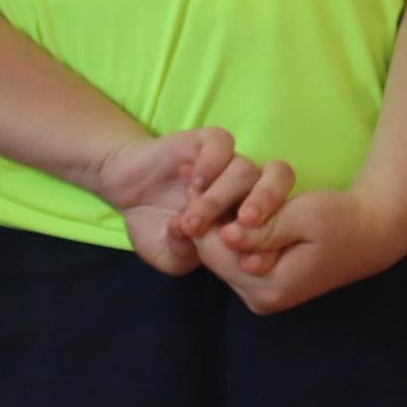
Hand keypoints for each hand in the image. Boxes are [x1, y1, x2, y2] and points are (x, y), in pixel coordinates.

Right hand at [96, 124, 284, 273]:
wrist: (127, 190)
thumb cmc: (156, 227)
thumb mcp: (168, 255)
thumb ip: (183, 254)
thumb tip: (195, 238)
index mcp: (248, 218)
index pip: (279, 219)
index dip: (272, 240)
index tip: (249, 263)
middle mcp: (244, 187)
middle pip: (280, 181)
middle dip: (267, 204)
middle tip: (243, 225)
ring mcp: (226, 163)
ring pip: (245, 170)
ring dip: (219, 199)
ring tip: (192, 222)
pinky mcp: (204, 142)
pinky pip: (222, 144)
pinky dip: (210, 165)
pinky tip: (192, 185)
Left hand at [202, 174, 406, 312]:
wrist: (373, 235)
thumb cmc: (343, 221)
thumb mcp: (305, 217)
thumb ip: (264, 228)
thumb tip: (226, 233)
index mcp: (269, 287)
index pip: (217, 253)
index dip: (200, 215)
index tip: (189, 180)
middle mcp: (261, 299)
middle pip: (214, 257)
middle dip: (202, 218)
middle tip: (189, 177)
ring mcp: (263, 294)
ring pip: (222, 255)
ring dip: (213, 222)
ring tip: (199, 183)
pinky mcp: (266, 282)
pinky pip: (236, 255)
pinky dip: (229, 229)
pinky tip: (223, 201)